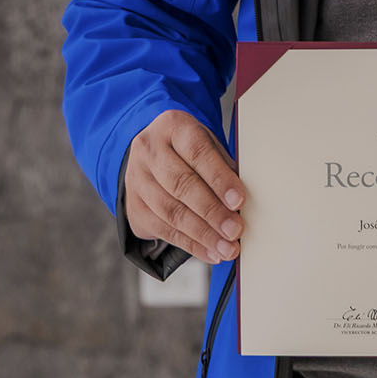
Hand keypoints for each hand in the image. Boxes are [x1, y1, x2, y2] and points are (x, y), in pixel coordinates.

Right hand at [124, 109, 246, 264]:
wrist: (150, 153)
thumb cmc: (188, 150)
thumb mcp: (207, 144)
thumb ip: (223, 166)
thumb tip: (243, 201)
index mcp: (172, 127)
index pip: (198, 153)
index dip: (219, 179)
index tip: (239, 201)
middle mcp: (149, 151)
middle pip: (181, 185)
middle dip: (212, 212)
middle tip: (234, 230)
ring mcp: (136, 180)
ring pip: (170, 211)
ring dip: (202, 234)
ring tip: (226, 248)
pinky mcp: (133, 207)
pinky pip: (163, 230)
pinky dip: (190, 244)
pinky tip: (209, 251)